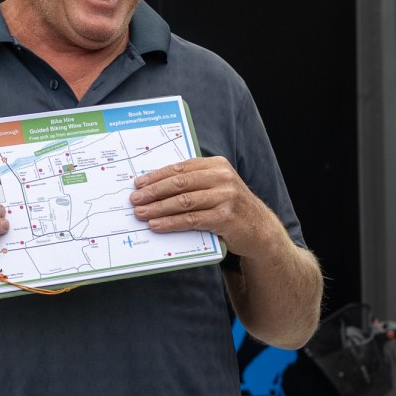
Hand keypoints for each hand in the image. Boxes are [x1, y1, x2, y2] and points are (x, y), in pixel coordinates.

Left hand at [130, 157, 280, 254]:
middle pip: (179, 183)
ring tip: (141, 214)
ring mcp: (225, 197)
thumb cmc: (232, 208)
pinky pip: (191, 220)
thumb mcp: (217, 187)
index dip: (156, 176)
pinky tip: (157, 225)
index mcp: (217, 165)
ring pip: (183, 202)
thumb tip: (156, 187)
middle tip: (135, 199)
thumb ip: (194, 182)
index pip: (180, 168)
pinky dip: (171, 223)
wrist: (260, 229)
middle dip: (153, 192)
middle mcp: (222, 178)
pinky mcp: (225, 217)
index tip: (138, 183)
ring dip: (158, 208)